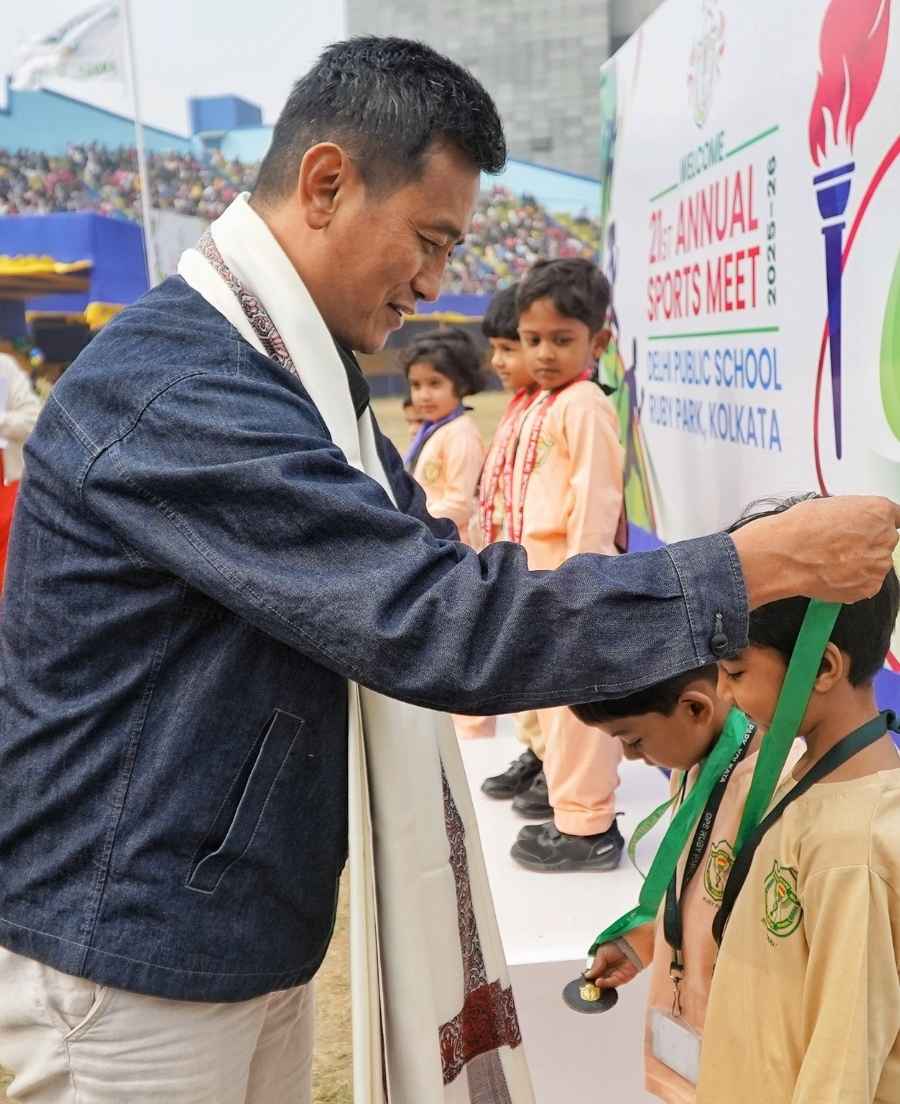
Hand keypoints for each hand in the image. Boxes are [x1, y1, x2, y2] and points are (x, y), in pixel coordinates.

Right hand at [584, 941, 638, 989]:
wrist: (632, 945)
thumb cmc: (618, 945)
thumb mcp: (601, 952)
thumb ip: (595, 965)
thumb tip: (588, 975)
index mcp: (601, 962)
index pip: (593, 971)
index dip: (588, 975)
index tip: (584, 978)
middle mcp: (608, 969)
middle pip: (597, 979)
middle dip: (592, 982)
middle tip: (586, 985)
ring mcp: (614, 975)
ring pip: (604, 983)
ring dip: (598, 985)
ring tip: (592, 984)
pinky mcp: (621, 979)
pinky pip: (611, 983)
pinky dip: (605, 984)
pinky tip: (598, 982)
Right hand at [731, 495, 899, 607]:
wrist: (785, 555)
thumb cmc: (801, 529)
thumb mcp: (829, 505)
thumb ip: (852, 515)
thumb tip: (850, 522)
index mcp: (879, 511)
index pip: (895, 517)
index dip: (876, 524)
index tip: (869, 529)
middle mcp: (885, 537)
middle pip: (885, 541)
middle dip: (867, 544)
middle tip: (840, 546)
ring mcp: (879, 564)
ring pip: (875, 564)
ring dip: (859, 564)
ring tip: (831, 561)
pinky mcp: (869, 587)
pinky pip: (866, 583)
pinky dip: (852, 581)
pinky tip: (832, 573)